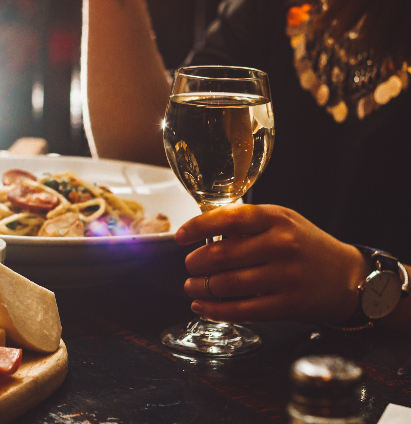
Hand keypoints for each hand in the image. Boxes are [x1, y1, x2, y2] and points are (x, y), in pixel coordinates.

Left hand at [175, 203, 367, 323]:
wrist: (348, 277)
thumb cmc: (305, 245)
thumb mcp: (282, 221)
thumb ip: (246, 221)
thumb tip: (201, 227)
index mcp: (276, 218)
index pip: (228, 218)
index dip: (197, 228)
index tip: (180, 237)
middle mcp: (281, 245)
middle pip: (221, 255)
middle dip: (195, 263)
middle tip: (190, 266)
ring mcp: (285, 276)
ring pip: (226, 284)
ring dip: (200, 287)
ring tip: (192, 286)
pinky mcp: (287, 304)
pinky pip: (241, 310)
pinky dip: (214, 310)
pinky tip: (202, 306)